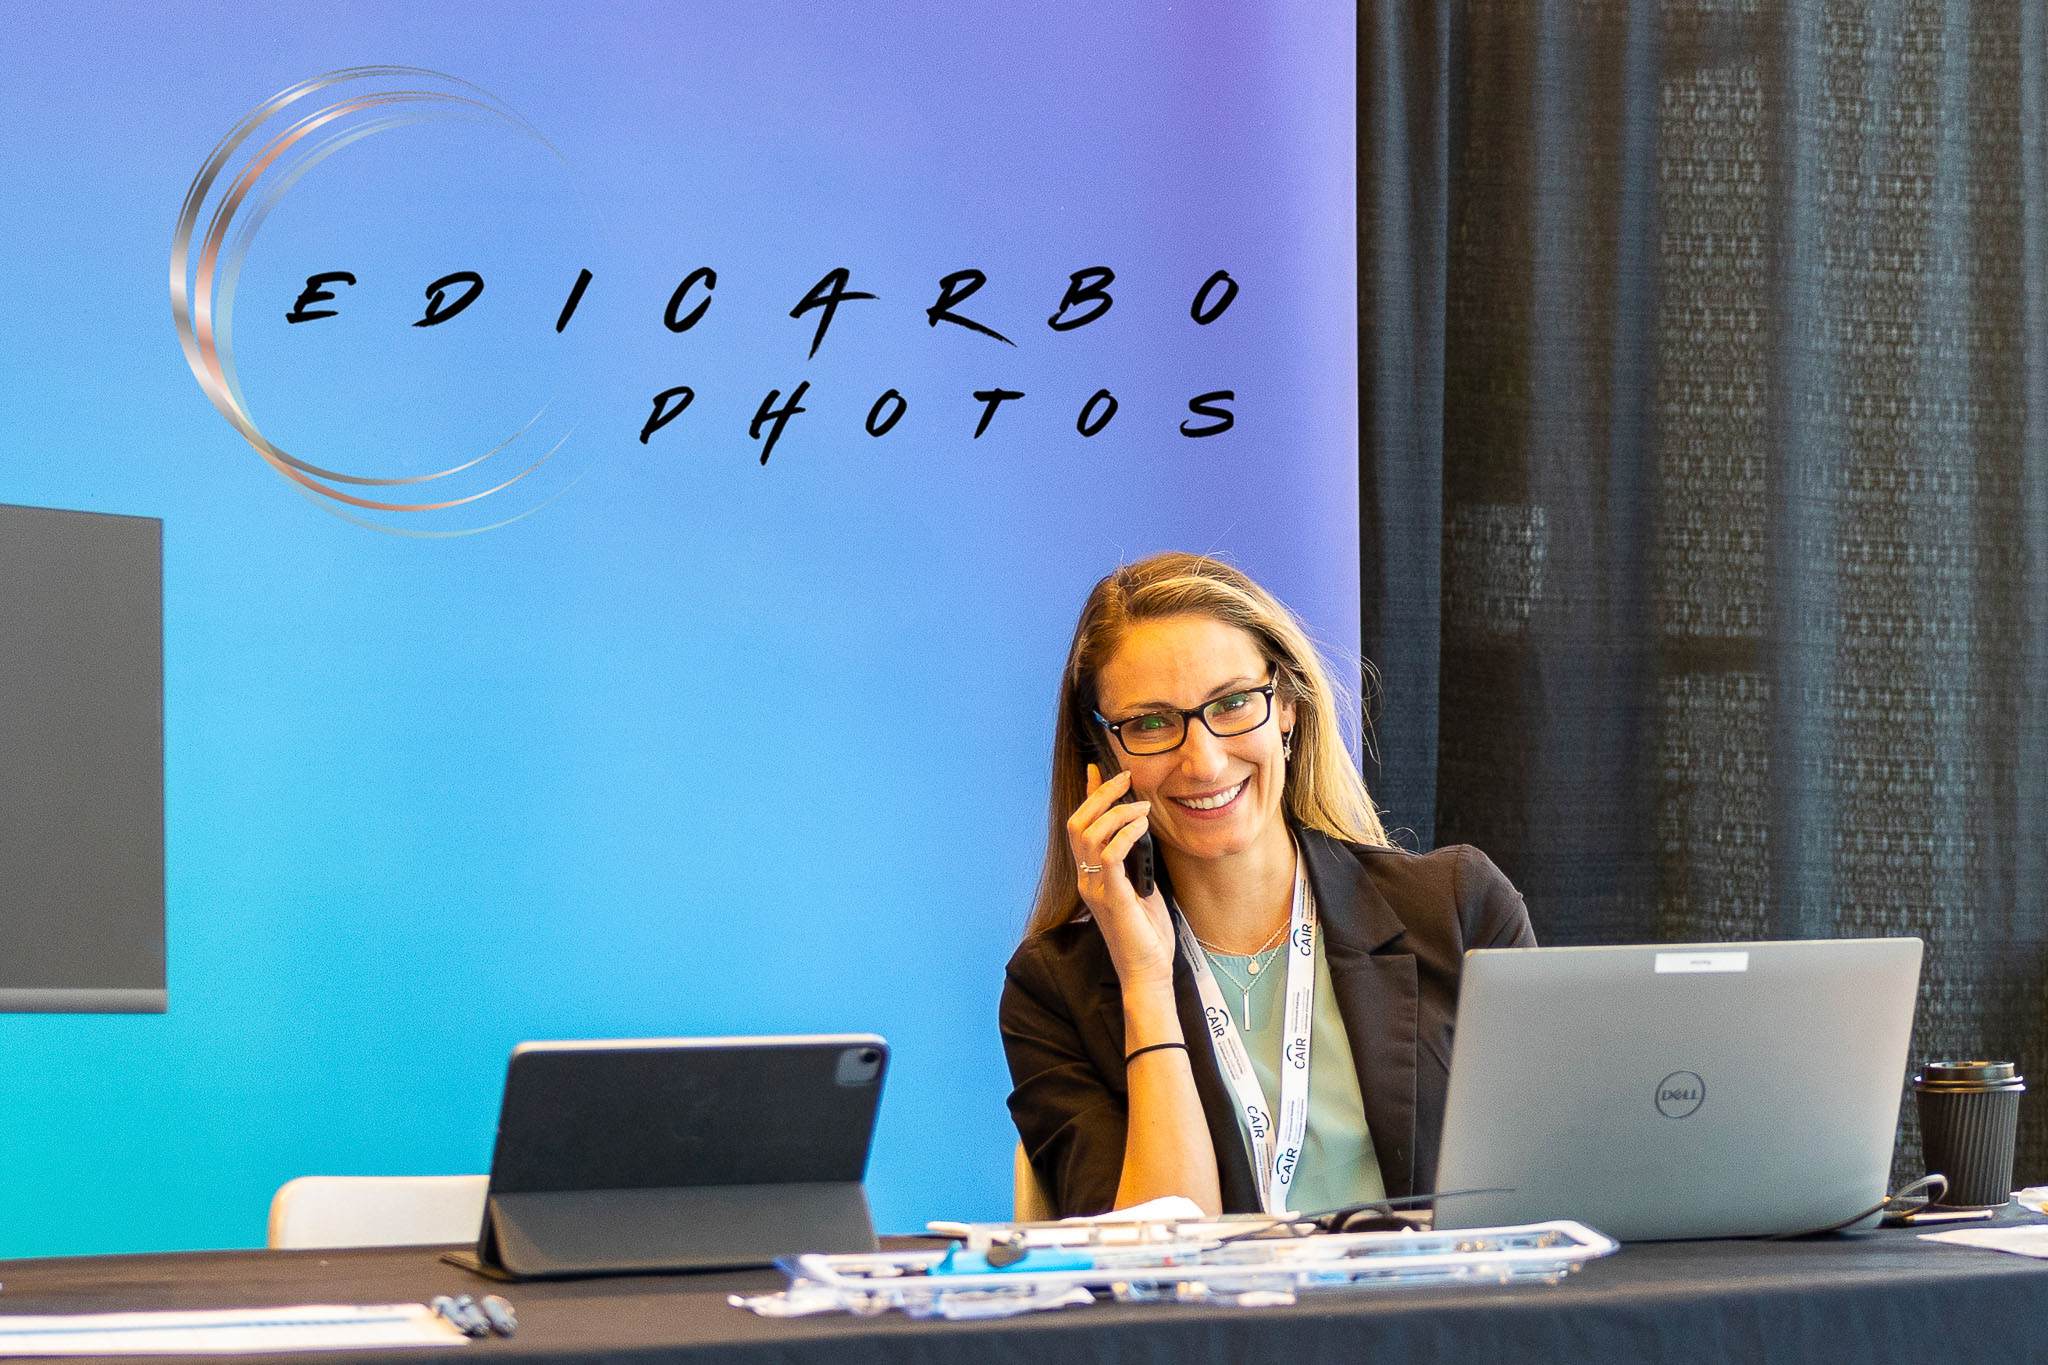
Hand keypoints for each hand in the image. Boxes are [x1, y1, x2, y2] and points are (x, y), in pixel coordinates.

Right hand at [1067, 764, 1175, 991]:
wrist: (1147, 972)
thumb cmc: (1146, 933)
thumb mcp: (1141, 887)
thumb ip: (1135, 861)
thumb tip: (1141, 832)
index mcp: (1092, 876)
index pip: (1082, 827)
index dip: (1089, 796)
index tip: (1098, 770)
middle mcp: (1087, 879)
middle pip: (1078, 824)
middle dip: (1100, 795)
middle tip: (1124, 777)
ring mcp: (1096, 889)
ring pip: (1089, 835)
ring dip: (1116, 812)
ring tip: (1141, 805)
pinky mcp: (1112, 898)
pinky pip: (1110, 856)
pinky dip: (1125, 834)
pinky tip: (1141, 826)